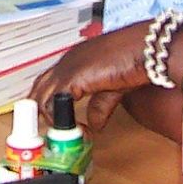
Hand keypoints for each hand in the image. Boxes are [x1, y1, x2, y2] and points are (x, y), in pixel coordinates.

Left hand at [27, 22, 153, 130]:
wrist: (145, 49)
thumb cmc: (134, 59)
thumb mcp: (112, 88)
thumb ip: (99, 106)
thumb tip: (95, 125)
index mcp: (74, 60)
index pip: (48, 81)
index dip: (45, 100)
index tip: (52, 118)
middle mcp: (66, 63)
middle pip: (38, 89)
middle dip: (39, 111)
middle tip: (51, 130)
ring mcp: (66, 69)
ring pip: (41, 98)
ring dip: (52, 120)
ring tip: (69, 133)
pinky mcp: (71, 78)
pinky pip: (53, 103)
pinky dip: (61, 120)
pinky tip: (80, 128)